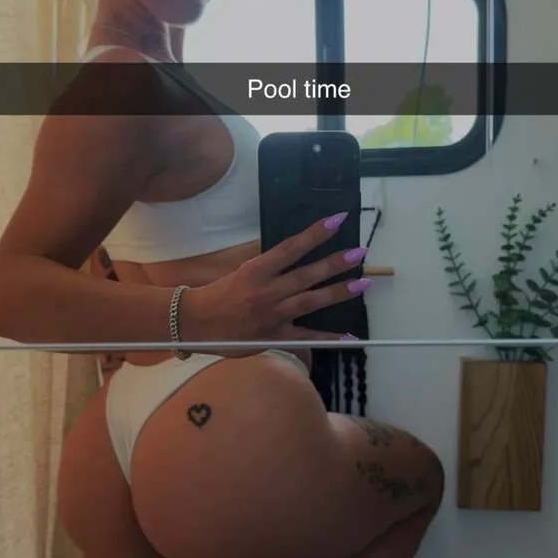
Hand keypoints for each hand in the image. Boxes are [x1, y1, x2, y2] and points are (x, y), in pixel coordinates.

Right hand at [180, 212, 369, 355]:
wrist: (195, 323)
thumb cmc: (218, 294)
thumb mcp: (243, 272)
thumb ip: (270, 267)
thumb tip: (297, 254)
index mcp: (257, 270)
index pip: (291, 248)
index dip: (315, 233)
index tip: (337, 220)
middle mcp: (266, 291)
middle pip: (306, 274)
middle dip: (335, 263)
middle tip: (359, 253)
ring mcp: (271, 315)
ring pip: (310, 301)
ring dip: (338, 292)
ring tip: (362, 283)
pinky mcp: (273, 337)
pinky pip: (305, 337)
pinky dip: (328, 336)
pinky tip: (349, 335)